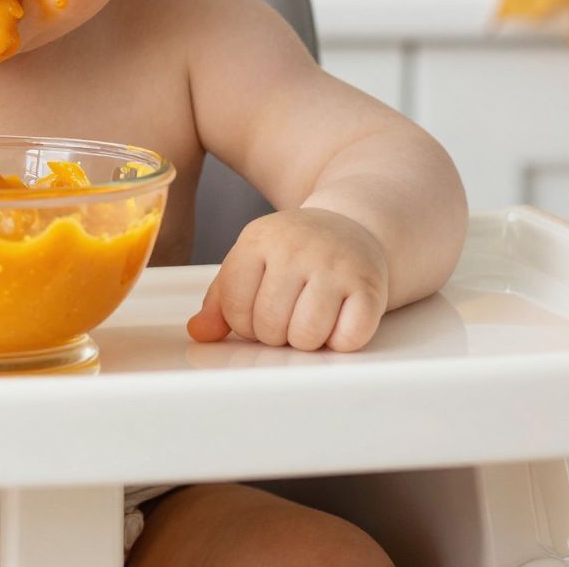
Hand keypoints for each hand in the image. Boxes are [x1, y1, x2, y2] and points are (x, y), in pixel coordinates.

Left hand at [187, 208, 390, 351]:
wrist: (352, 227)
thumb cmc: (295, 254)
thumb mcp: (252, 262)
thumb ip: (221, 299)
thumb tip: (199, 332)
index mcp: (259, 240)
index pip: (234, 308)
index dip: (244, 322)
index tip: (261, 308)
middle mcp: (297, 248)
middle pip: (269, 327)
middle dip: (277, 333)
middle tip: (290, 313)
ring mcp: (335, 265)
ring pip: (306, 337)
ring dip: (308, 340)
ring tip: (312, 316)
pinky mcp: (369, 285)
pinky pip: (347, 339)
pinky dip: (342, 340)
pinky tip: (340, 317)